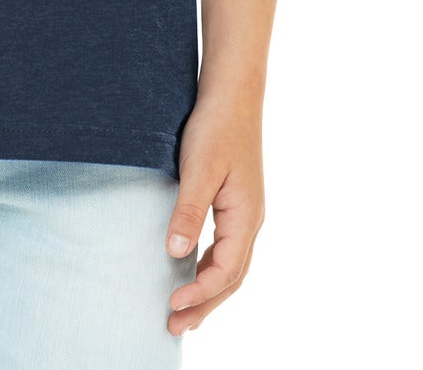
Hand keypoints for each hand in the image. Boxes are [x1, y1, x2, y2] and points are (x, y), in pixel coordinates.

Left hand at [163, 94, 264, 336]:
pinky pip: (226, 248)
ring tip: (181, 312)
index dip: (199, 293)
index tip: (172, 306)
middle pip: (231, 278)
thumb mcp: (199, 169)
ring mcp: (245, 213)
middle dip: (204, 305)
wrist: (232, 94)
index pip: (226, 271)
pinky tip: (190, 271)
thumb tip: (176, 252)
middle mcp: (250, 221)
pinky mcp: (235, 203)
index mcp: (246, 217)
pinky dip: (209, 268)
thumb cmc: (216, 127)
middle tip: (173, 328)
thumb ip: (188, 211)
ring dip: (207, 291)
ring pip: (230, 266)